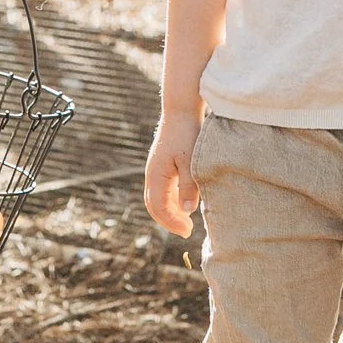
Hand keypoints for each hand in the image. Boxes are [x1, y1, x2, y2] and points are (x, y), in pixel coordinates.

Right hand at [146, 110, 202, 237]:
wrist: (181, 111)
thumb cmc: (187, 134)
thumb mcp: (191, 161)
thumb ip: (188, 186)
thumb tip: (187, 211)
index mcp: (155, 175)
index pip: (158, 207)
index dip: (172, 222)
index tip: (187, 231)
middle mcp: (151, 175)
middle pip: (153, 206)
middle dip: (168, 221)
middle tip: (187, 231)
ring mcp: (155, 170)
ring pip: (156, 199)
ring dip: (169, 212)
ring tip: (187, 221)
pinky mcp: (162, 166)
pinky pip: (161, 190)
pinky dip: (170, 201)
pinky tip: (185, 203)